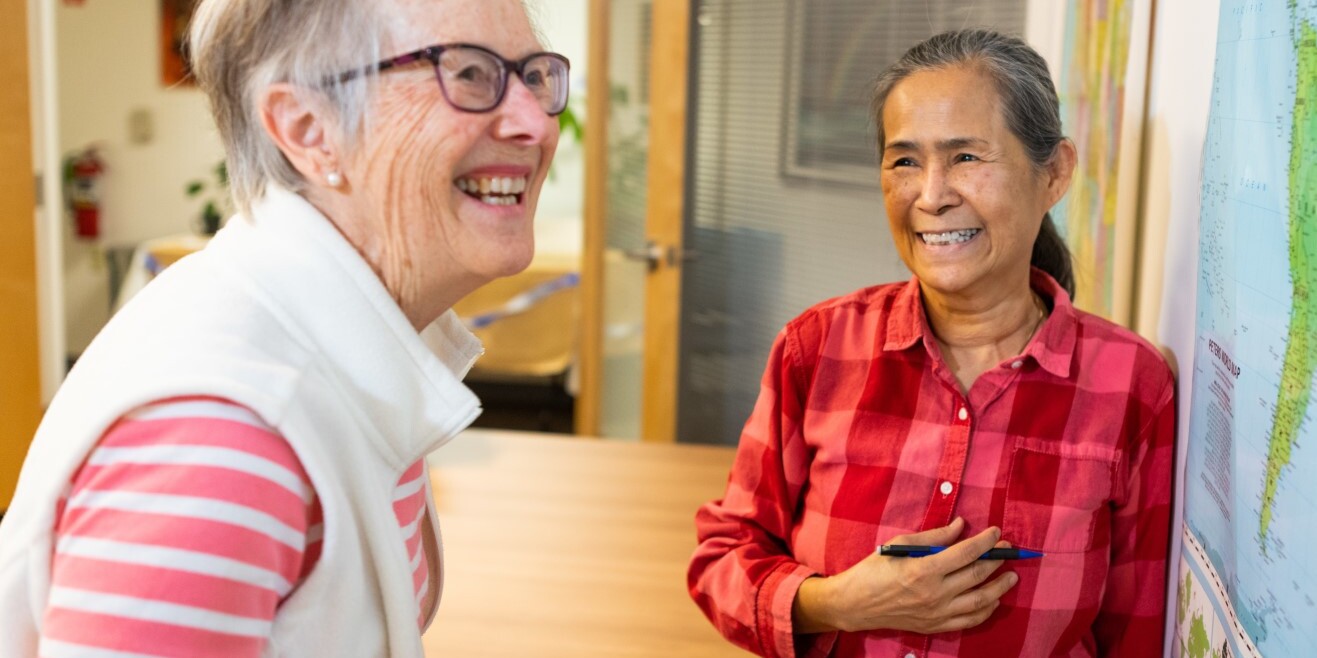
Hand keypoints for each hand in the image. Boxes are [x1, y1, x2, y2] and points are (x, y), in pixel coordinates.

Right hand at [793, 518, 1017, 634]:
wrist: (856, 604)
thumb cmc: (874, 569)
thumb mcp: (901, 544)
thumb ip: (934, 536)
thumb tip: (961, 526)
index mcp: (924, 569)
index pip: (966, 553)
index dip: (985, 541)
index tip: (997, 532)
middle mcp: (935, 593)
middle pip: (977, 574)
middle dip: (997, 559)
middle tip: (1008, 549)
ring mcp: (937, 613)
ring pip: (981, 600)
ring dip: (1000, 587)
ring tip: (1011, 575)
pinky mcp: (936, 626)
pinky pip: (970, 620)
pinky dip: (986, 610)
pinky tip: (994, 599)